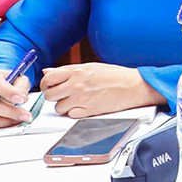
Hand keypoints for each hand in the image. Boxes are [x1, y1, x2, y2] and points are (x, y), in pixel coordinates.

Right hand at [0, 69, 34, 128]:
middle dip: (10, 111)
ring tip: (18, 120)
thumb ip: (22, 85)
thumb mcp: (17, 78)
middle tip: (25, 115)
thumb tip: (23, 98)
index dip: (8, 92)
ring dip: (3, 121)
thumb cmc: (8, 83)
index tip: (20, 99)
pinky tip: (10, 124)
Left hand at [39, 62, 162, 118]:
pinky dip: (75, 113)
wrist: (134, 87)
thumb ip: (68, 70)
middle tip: (63, 95)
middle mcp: (76, 85)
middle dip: (54, 96)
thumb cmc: (117, 76)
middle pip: (49, 95)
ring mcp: (81, 99)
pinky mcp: (87, 111)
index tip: (51, 86)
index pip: (48, 79)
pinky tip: (84, 106)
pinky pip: (71, 115)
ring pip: (58, 108)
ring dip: (65, 106)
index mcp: (76, 71)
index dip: (46, 84)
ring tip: (77, 101)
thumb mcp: (91, 66)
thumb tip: (48, 71)